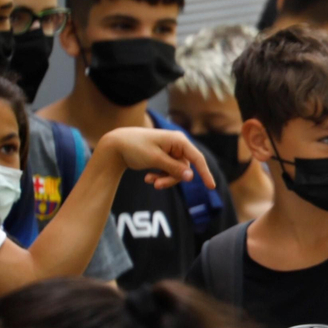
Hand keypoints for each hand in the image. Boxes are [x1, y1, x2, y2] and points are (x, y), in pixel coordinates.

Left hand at [96, 126, 215, 190]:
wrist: (115, 145)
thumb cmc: (135, 147)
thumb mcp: (155, 159)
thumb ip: (174, 168)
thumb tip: (191, 178)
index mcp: (178, 140)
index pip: (197, 158)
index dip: (205, 173)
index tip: (211, 187)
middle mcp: (177, 145)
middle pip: (185, 168)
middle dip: (171, 179)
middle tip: (157, 186)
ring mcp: (171, 151)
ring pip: (177, 172)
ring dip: (164, 179)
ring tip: (150, 181)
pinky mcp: (164, 157)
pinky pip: (169, 171)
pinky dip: (160, 176)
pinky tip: (148, 178)